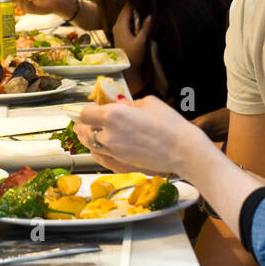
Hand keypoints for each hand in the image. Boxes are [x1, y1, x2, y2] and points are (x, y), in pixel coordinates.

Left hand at [75, 96, 207, 176]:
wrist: (183, 150)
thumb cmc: (170, 125)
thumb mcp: (149, 103)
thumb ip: (129, 104)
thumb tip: (121, 105)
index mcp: (113, 115)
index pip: (86, 113)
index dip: (87, 110)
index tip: (91, 108)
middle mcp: (109, 134)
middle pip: (84, 131)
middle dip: (83, 125)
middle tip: (82, 122)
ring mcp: (114, 151)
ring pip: (91, 145)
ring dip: (87, 139)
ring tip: (85, 134)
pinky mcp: (121, 162)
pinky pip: (101, 157)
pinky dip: (97, 151)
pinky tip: (97, 148)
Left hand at [112, 3, 151, 67]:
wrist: (127, 68)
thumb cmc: (133, 56)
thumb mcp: (141, 42)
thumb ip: (145, 28)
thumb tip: (149, 16)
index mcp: (121, 26)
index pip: (126, 9)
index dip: (133, 2)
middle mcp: (117, 26)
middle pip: (125, 11)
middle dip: (134, 6)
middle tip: (145, 0)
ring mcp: (118, 30)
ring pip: (126, 16)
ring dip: (134, 13)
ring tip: (144, 7)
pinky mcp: (120, 34)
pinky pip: (126, 22)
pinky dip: (132, 19)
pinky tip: (140, 18)